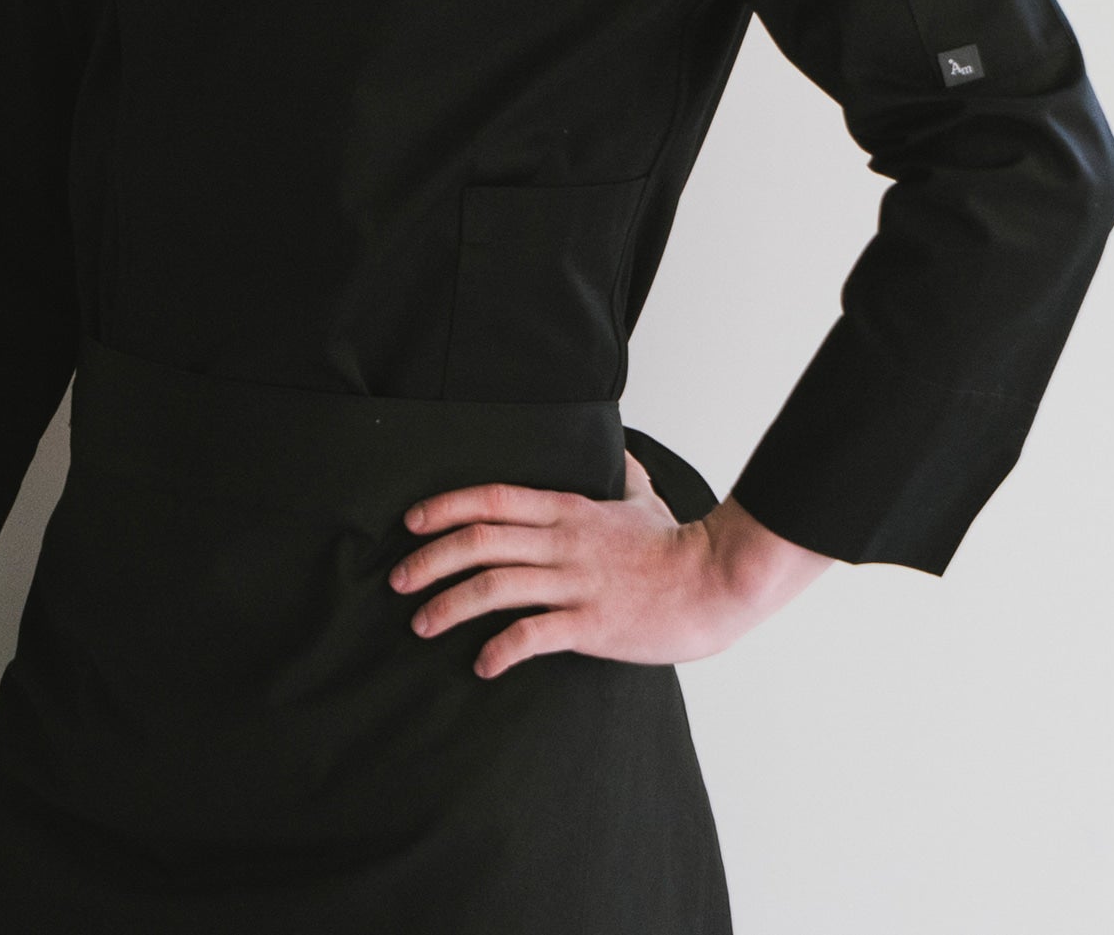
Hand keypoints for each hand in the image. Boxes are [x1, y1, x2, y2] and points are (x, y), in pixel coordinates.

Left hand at [390, 450, 833, 677]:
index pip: (493, 499)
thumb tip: (620, 447)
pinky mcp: (591, 623)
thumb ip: (624, 472)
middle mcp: (563, 541)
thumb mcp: (644, 498)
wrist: (715, 581)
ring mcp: (575, 582)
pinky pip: (533, 634)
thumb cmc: (677, 543)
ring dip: (449, 606)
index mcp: (568, 509)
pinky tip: (482, 665)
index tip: (410, 523)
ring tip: (421, 625)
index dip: (445, 507)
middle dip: (429, 560)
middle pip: (479, 542)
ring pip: (495, 587)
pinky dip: (500, 650)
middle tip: (398, 581)